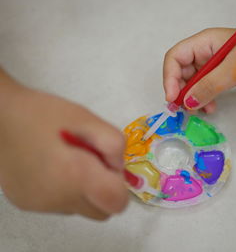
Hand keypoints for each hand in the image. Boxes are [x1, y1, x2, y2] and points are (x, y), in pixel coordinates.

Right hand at [0, 78, 127, 219]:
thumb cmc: (43, 113)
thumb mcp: (88, 119)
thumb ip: (114, 143)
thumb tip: (118, 167)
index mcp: (75, 176)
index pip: (116, 203)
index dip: (119, 185)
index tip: (106, 164)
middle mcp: (58, 199)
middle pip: (101, 211)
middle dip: (105, 189)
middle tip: (92, 161)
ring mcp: (40, 205)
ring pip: (81, 208)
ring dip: (84, 190)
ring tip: (68, 159)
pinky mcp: (25, 204)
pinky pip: (61, 205)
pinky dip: (65, 191)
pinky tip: (52, 166)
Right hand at [163, 24, 235, 112]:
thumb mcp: (234, 68)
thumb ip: (210, 85)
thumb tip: (188, 103)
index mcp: (203, 43)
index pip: (175, 58)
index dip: (170, 77)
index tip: (173, 97)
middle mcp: (205, 54)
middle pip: (180, 72)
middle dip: (180, 91)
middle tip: (183, 109)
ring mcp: (213, 66)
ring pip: (193, 84)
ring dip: (192, 98)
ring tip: (199, 111)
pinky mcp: (223, 77)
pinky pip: (206, 89)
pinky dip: (204, 100)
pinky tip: (210, 108)